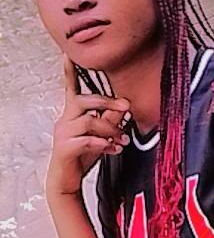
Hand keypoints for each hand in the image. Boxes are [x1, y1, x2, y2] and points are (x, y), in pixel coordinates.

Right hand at [45, 54, 131, 197]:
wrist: (66, 182)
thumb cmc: (80, 158)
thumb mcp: (99, 136)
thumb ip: (109, 121)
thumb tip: (123, 108)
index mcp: (72, 115)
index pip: (71, 89)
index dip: (70, 72)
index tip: (69, 55)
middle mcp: (65, 121)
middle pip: (84, 101)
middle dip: (108, 102)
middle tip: (127, 107)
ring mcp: (63, 134)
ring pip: (89, 121)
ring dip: (110, 128)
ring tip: (123, 140)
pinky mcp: (65, 149)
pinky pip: (86, 140)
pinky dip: (103, 144)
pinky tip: (112, 149)